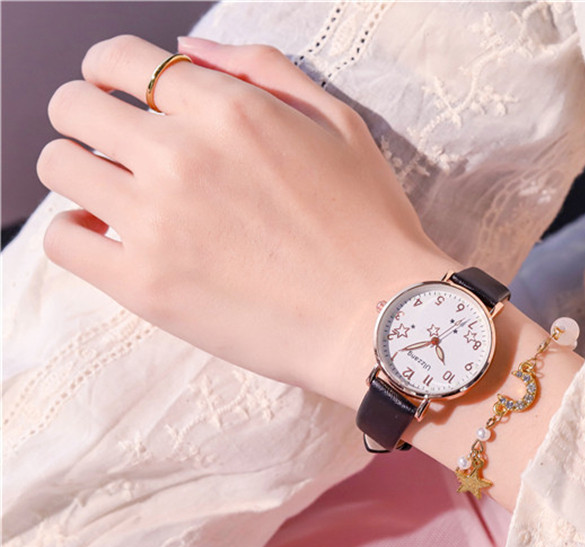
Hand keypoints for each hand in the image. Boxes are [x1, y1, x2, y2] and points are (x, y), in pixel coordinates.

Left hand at [37, 36, 454, 407]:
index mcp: (229, 109)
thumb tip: (186, 49)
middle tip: (116, 146)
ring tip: (116, 195)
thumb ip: (262, 70)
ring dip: (80, 172)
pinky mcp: (146, 285)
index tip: (119, 94)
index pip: (119, 59)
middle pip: (74, 106)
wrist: (381, 317)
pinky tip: (107, 238)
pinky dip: (74, 234)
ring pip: (59, 167)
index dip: (109, 71)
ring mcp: (157, 222)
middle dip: (88, 116)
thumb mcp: (339, 124)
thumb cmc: (370, 224)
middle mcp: (182, 156)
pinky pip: (62, 242)